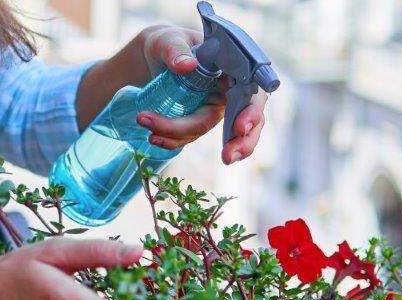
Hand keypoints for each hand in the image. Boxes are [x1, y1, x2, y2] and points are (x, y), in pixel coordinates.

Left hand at [137, 25, 269, 164]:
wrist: (149, 58)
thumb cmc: (167, 43)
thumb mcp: (168, 40)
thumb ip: (176, 50)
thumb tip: (187, 65)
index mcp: (232, 70)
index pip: (253, 92)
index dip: (252, 112)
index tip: (241, 127)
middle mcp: (228, 93)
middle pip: (247, 123)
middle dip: (241, 143)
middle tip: (227, 158)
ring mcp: (213, 110)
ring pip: (209, 135)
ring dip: (181, 137)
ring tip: (151, 133)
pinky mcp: (196, 122)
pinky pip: (190, 137)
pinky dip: (173, 142)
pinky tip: (154, 138)